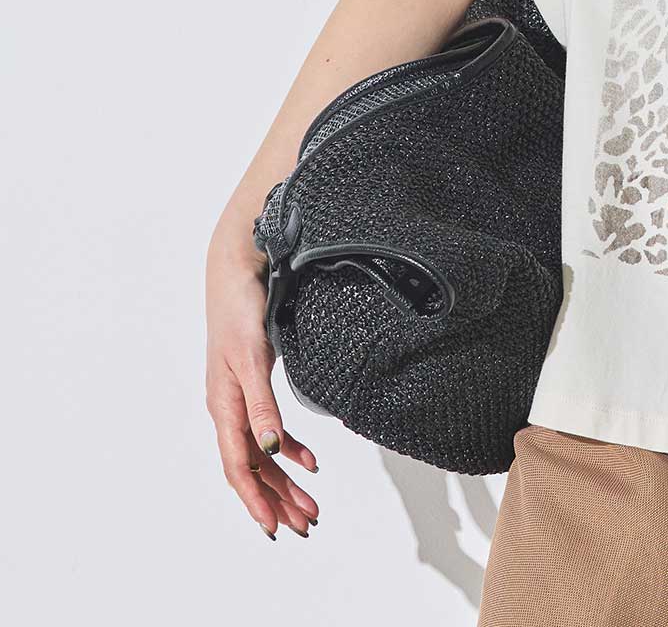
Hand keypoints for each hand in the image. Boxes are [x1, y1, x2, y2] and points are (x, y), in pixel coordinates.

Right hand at [205, 236, 319, 539]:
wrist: (235, 273)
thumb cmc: (239, 311)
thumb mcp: (253, 357)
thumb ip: (262, 403)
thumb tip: (272, 449)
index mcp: (224, 407)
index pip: (240, 466)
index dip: (256, 499)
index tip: (275, 526)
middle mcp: (229, 409)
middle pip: (254, 467)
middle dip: (278, 499)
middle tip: (306, 524)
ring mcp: (240, 399)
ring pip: (263, 453)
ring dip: (285, 481)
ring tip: (311, 504)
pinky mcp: (253, 386)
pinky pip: (270, 429)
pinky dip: (290, 448)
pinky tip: (311, 460)